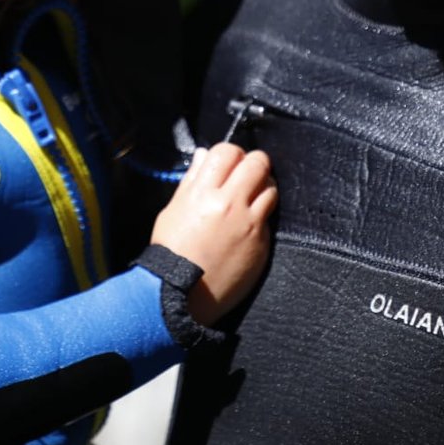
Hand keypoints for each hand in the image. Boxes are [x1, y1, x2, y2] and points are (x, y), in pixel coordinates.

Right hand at [149, 142, 277, 325]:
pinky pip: (269, 218)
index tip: (229, 163)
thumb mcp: (173, 210)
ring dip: (263, 188)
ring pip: (271, 188)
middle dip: (254, 164)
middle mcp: (229, 204)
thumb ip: (191, 180)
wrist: (179, 293)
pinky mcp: (261, 244)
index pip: (228, 151)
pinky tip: (247, 226)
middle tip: (247, 175)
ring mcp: (249, 224)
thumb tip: (204, 155)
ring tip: (251, 198)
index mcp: (203, 193)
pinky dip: (261, 217)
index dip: (232, 153)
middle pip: (258, 163)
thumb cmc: (171, 251)